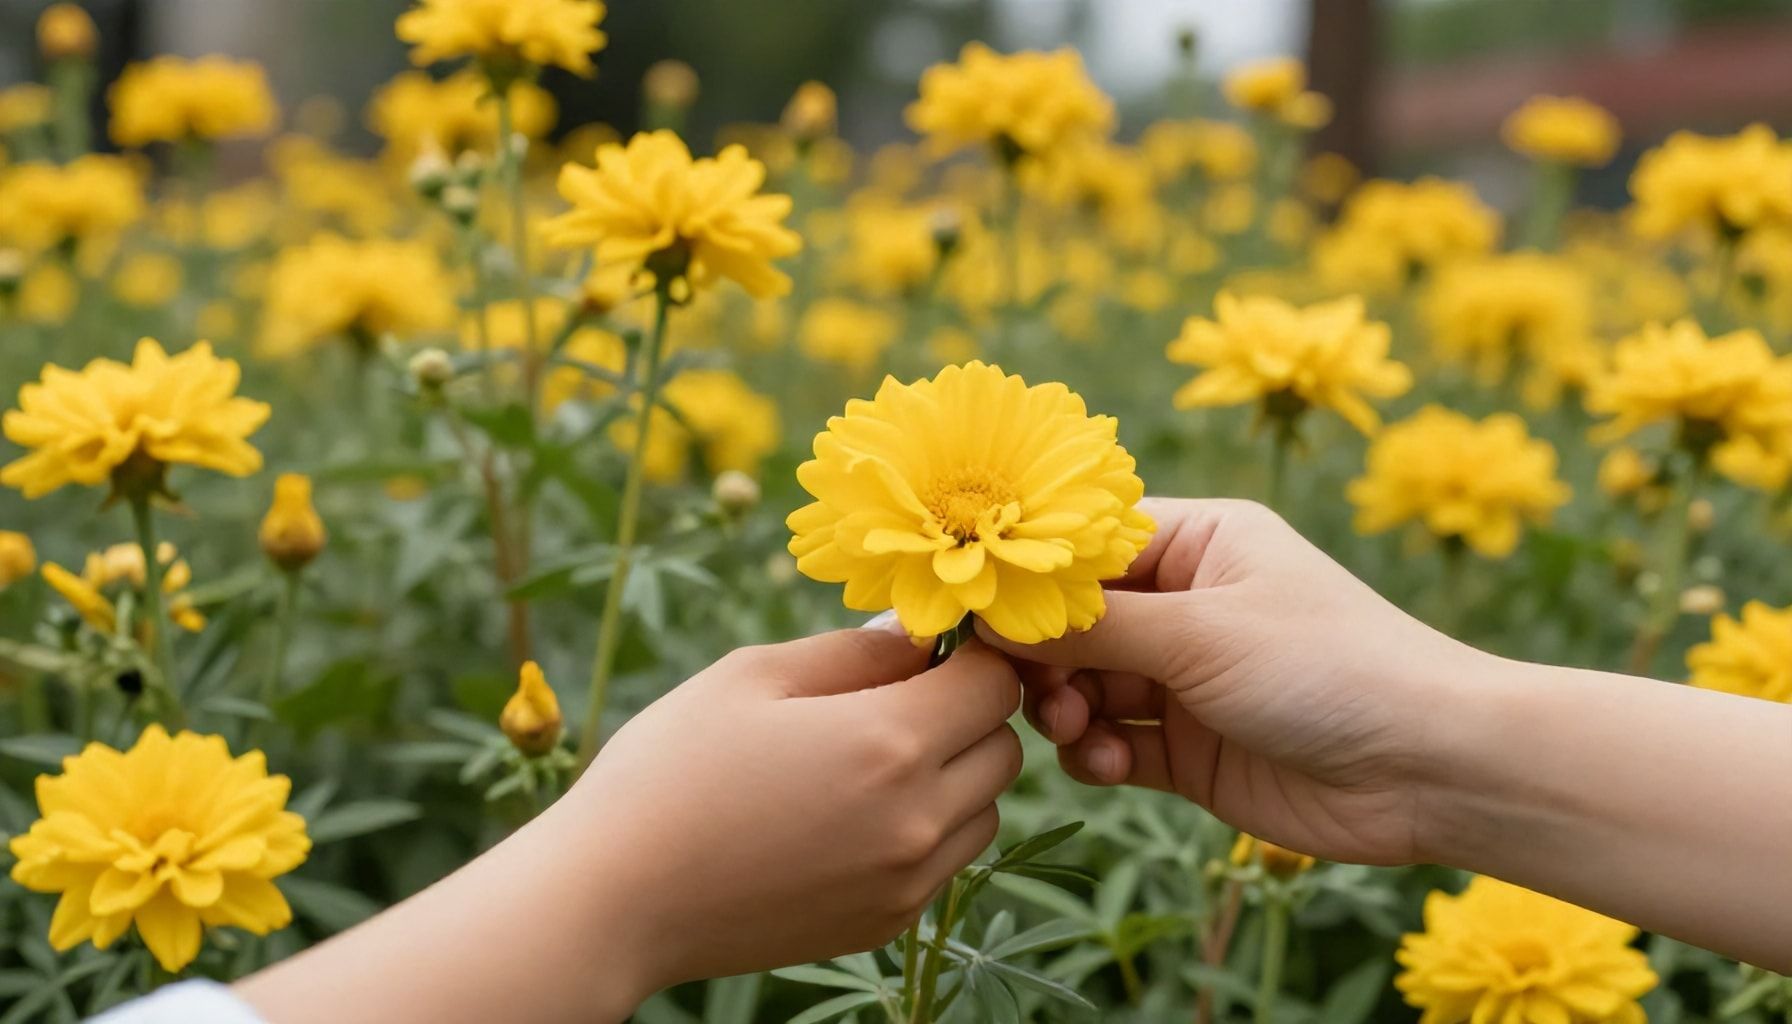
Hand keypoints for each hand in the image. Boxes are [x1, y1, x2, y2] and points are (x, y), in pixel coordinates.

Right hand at [559, 626, 1022, 995]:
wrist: (614, 898)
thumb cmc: (671, 769)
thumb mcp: (753, 675)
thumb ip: (854, 650)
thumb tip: (918, 633)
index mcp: (891, 741)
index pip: (997, 682)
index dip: (967, 656)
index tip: (920, 652)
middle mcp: (918, 818)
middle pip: (1003, 747)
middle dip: (964, 714)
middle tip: (890, 702)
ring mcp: (907, 881)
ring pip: (984, 810)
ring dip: (952, 776)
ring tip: (866, 764)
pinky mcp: (885, 923)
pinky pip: (944, 863)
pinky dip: (922, 832)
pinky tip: (846, 817)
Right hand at [976, 498, 1480, 866]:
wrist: (1429, 769)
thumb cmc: (1329, 667)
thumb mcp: (1203, 631)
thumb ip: (1092, 623)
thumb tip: (990, 610)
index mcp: (1200, 543)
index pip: (1086, 546)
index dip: (1028, 576)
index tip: (970, 606)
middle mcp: (1189, 604)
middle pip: (1075, 620)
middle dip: (1042, 653)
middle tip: (1025, 685)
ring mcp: (1188, 679)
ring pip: (1084, 685)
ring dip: (1064, 707)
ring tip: (1075, 725)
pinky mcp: (1191, 749)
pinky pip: (1112, 742)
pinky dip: (1096, 753)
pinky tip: (1108, 762)